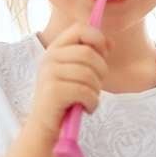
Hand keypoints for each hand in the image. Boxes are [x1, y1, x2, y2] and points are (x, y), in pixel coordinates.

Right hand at [26, 24, 108, 140]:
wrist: (45, 126)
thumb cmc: (64, 99)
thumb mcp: (77, 73)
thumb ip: (91, 56)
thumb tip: (110, 43)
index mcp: (55, 49)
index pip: (79, 29)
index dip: (97, 38)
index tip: (104, 53)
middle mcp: (49, 58)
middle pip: (88, 53)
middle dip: (101, 71)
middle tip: (96, 86)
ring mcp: (49, 73)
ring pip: (89, 74)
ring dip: (96, 90)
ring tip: (89, 99)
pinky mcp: (53, 91)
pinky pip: (86, 91)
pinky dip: (92, 103)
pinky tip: (86, 108)